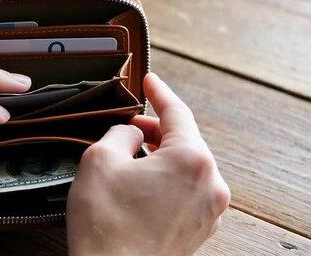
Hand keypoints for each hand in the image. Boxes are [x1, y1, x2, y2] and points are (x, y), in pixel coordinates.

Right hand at [66, 73, 229, 255]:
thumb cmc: (106, 227)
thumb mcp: (100, 159)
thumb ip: (121, 132)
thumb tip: (132, 133)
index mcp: (192, 161)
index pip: (177, 112)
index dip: (159, 92)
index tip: (150, 81)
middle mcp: (210, 185)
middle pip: (184, 140)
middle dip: (157, 128)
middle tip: (131, 123)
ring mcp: (207, 210)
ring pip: (184, 166)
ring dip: (160, 155)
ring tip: (131, 155)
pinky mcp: (198, 229)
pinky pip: (185, 190)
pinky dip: (165, 179)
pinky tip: (140, 183)